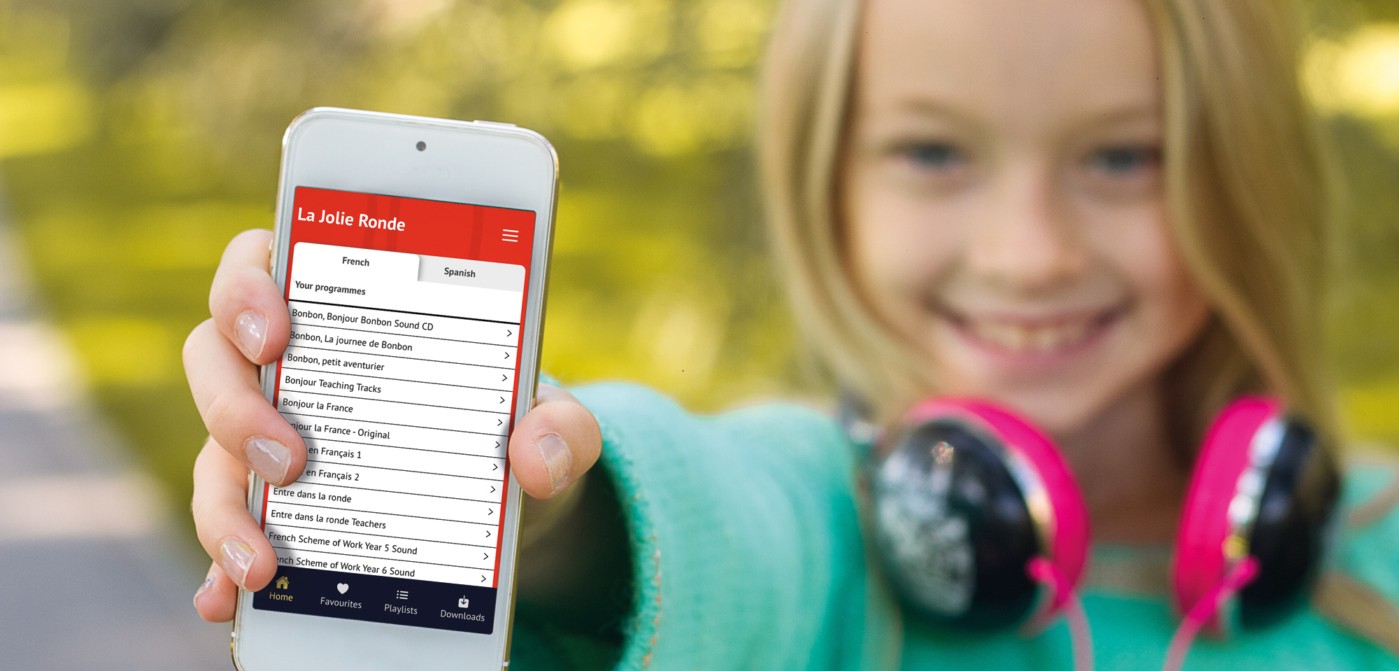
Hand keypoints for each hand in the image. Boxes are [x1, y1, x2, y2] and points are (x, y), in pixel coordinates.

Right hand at [185, 229, 604, 621]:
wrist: (514, 509)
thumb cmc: (516, 432)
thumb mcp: (553, 423)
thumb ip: (562, 426)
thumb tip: (535, 459)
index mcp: (349, 313)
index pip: (263, 264)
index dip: (245, 286)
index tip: (275, 332)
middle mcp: (294, 368)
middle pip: (214, 355)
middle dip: (234, 405)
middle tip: (292, 457)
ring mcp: (271, 436)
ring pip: (211, 452)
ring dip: (223, 507)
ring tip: (264, 562)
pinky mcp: (270, 507)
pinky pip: (226, 534)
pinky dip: (218, 568)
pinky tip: (231, 599)